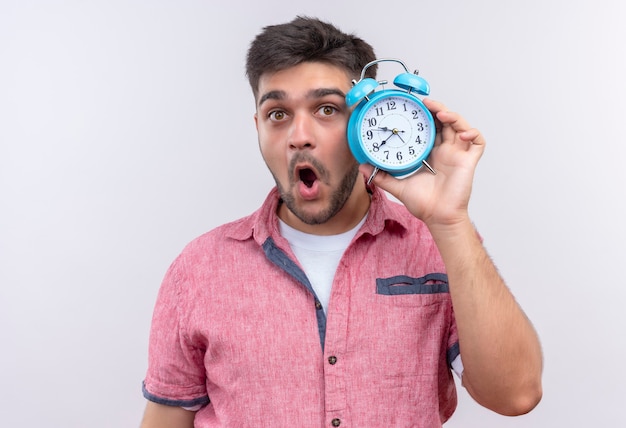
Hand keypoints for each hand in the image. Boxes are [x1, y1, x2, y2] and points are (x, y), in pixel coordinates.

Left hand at [360, 98, 484, 228]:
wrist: (438, 217)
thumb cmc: (424, 204)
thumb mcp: (397, 186)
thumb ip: (381, 175)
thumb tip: (362, 166)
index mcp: (431, 153)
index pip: (431, 127)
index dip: (426, 115)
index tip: (415, 105)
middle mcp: (446, 151)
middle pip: (446, 122)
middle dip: (438, 109)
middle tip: (426, 102)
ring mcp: (458, 155)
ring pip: (461, 126)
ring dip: (453, 116)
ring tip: (440, 113)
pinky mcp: (469, 161)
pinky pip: (478, 142)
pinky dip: (473, 133)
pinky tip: (462, 133)